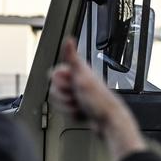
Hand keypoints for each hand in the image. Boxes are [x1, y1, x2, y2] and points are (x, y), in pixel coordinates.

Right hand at [50, 38, 145, 160]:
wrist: (108, 121)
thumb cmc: (99, 100)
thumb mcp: (83, 77)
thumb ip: (73, 59)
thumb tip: (69, 39)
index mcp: (78, 71)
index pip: (53, 75)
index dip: (60, 83)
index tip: (72, 85)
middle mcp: (77, 82)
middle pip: (54, 90)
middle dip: (64, 98)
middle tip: (78, 98)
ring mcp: (77, 95)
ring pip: (58, 102)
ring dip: (68, 107)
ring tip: (81, 106)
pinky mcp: (78, 107)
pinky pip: (65, 112)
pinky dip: (73, 115)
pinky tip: (83, 113)